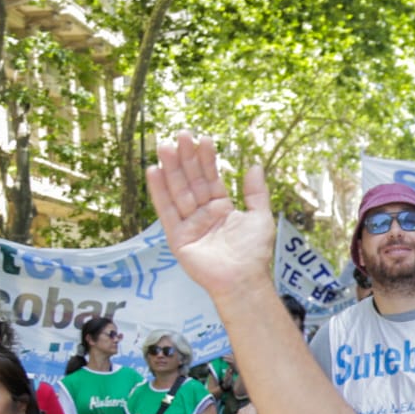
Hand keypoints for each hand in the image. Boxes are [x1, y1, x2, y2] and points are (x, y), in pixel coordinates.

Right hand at [146, 133, 275, 299]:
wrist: (243, 279)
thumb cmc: (254, 252)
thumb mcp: (261, 216)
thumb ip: (256, 192)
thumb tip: (254, 164)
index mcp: (222, 208)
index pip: (211, 178)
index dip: (207, 159)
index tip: (203, 138)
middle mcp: (203, 213)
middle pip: (192, 180)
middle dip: (186, 158)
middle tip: (182, 134)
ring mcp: (189, 224)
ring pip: (178, 191)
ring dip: (171, 169)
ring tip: (165, 146)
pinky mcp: (177, 236)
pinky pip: (167, 211)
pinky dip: (159, 192)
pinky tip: (154, 171)